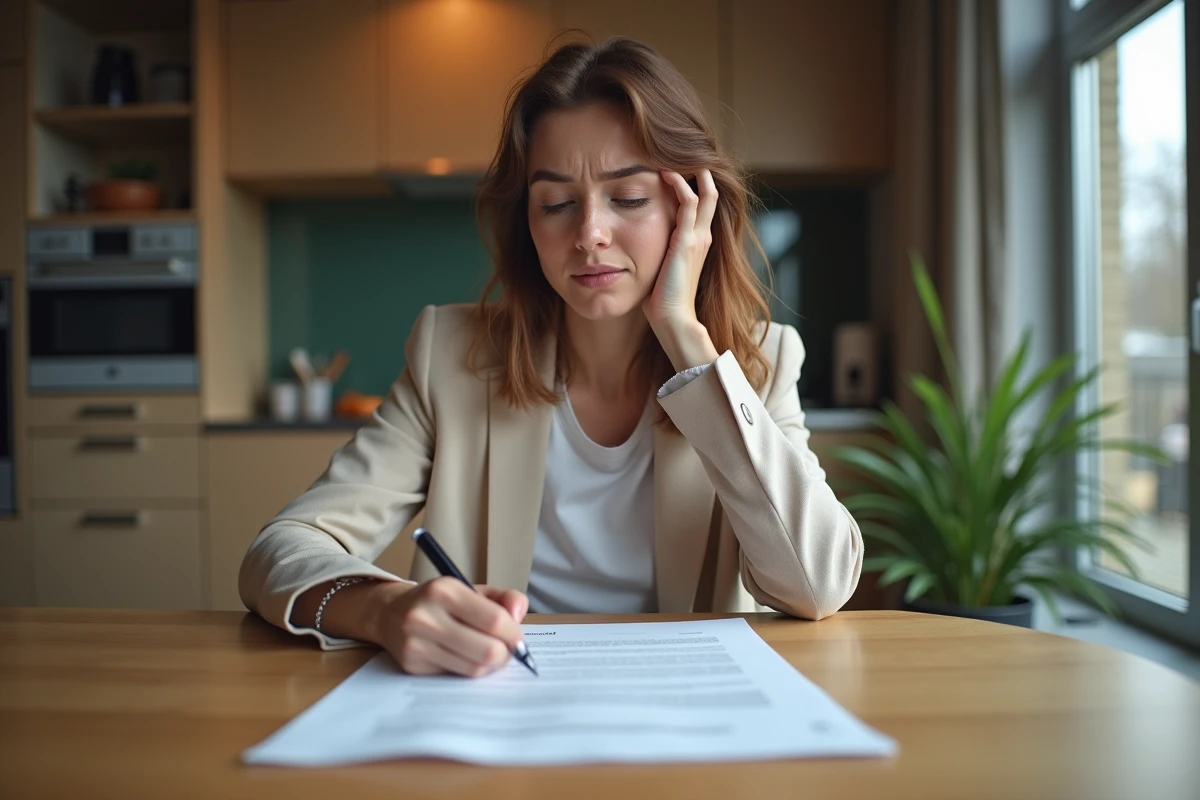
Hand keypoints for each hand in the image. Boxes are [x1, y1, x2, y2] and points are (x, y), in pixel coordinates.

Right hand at [372, 577, 528, 677]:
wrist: (389, 613)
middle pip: (487, 651)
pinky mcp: (412, 665)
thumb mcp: (471, 589)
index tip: (517, 637)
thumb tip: (519, 615)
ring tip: (488, 653)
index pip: (494, 620)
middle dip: (505, 654)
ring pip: (474, 668)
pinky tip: (463, 656)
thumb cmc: (439, 602)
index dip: (514, 633)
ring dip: (490, 665)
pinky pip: (456, 675)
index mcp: (445, 590)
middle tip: (506, 649)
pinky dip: (468, 669)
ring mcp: (416, 643)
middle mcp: (426, 616)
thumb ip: (503, 598)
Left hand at [643, 169, 719, 371]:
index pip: (703, 206)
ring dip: (689, 173)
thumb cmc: (662, 301)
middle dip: (699, 173)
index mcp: (698, 244)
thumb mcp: (661, 269)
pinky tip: (665, 172)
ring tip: (670, 156)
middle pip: (711, 194)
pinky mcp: (688, 240)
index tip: (674, 170)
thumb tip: (634, 248)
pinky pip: (690, 202)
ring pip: (705, 193)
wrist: (672, 318)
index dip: (693, 186)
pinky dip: (680, 184)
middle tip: (680, 154)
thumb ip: (656, 254)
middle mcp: (703, 237)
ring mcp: (698, 237)